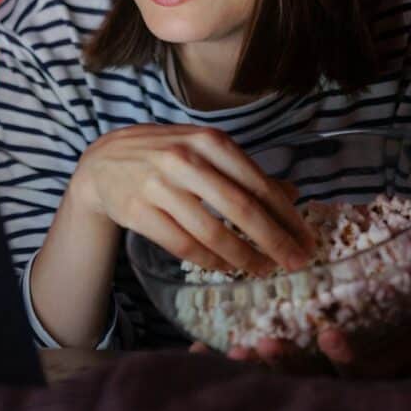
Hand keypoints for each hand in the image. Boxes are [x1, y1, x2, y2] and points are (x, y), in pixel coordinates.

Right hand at [69, 123, 314, 276]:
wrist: (104, 161)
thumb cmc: (165, 154)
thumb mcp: (206, 150)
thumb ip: (246, 171)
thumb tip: (292, 194)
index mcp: (209, 141)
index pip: (258, 183)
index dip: (286, 216)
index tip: (306, 239)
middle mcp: (185, 160)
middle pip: (240, 209)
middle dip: (274, 240)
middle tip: (296, 263)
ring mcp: (159, 186)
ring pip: (211, 232)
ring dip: (243, 257)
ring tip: (262, 270)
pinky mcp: (138, 211)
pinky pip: (182, 245)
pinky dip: (209, 260)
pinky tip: (225, 267)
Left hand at [189, 267, 410, 378]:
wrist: (371, 367)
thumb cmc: (399, 339)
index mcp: (370, 373)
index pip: (361, 374)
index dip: (346, 356)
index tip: (329, 333)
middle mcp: (334, 387)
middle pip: (308, 384)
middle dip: (285, 366)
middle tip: (263, 342)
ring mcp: (301, 388)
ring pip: (275, 386)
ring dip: (254, 369)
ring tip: (235, 348)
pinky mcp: (269, 383)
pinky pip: (241, 382)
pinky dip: (219, 367)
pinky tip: (199, 349)